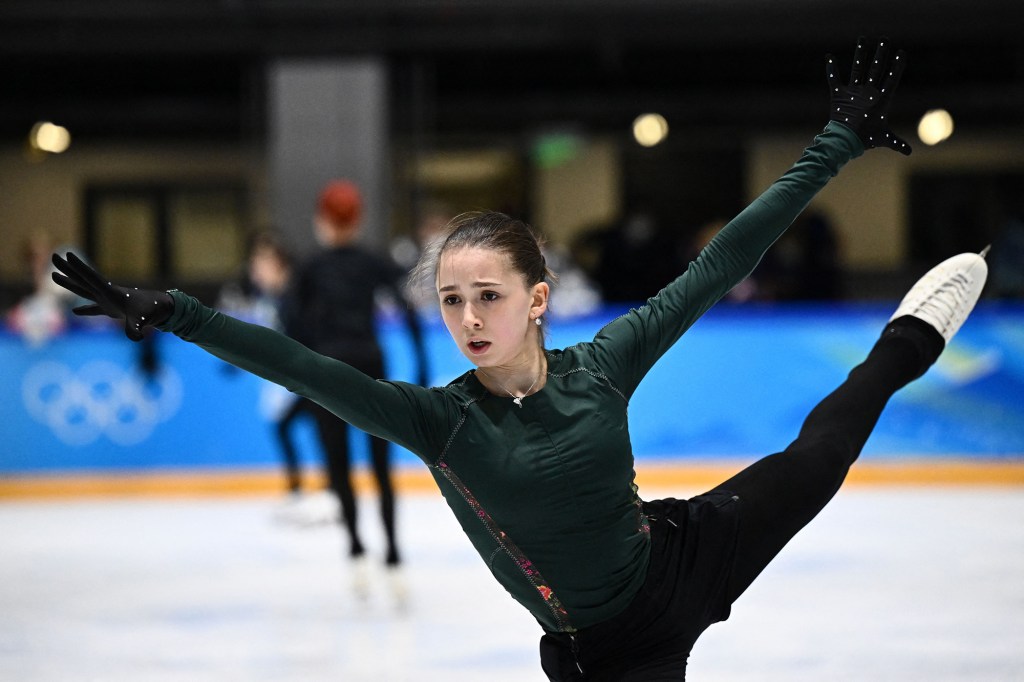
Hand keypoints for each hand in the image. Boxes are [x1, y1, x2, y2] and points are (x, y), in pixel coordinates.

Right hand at [51, 252, 173, 341]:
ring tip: (54, 275)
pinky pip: (94, 309)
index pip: (91, 277)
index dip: (79, 267)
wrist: (160, 308)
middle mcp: (106, 292)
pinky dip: (85, 310)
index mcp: (110, 291)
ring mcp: (107, 300)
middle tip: (53, 256)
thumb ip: (135, 328)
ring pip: (84, 290)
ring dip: (70, 284)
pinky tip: (75, 312)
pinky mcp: (111, 309)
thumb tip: (136, 338)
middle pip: (82, 279)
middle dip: (67, 269)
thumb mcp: (141, 319)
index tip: (68, 255)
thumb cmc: (150, 310)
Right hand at [827, 37, 910, 154]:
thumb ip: (897, 142)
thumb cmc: (866, 139)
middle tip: (884, 40)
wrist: (846, 142)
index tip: (901, 53)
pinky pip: (834, 79)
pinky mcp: (839, 95)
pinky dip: (831, 69)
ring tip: (862, 39)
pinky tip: (829, 57)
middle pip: (876, 68)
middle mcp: (868, 92)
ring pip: (858, 69)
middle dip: (880, 54)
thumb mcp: (884, 138)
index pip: (892, 78)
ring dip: (860, 54)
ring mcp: (854, 92)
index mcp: (881, 98)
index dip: (897, 66)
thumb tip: (909, 152)